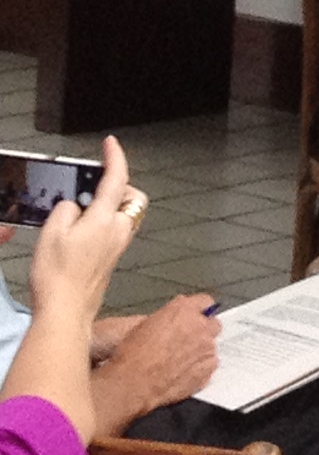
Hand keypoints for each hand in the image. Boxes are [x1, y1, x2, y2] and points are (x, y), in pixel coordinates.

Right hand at [29, 137, 141, 332]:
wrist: (66, 311)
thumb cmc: (57, 276)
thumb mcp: (51, 233)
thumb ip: (65, 210)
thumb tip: (75, 206)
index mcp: (105, 219)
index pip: (117, 179)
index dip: (115, 158)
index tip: (110, 143)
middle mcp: (119, 231)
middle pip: (131, 197)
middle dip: (117, 186)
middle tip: (93, 185)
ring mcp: (118, 245)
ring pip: (124, 214)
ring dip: (109, 205)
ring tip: (80, 210)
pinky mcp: (112, 258)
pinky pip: (115, 230)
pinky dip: (103, 222)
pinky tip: (80, 230)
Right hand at [91, 295, 220, 434]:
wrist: (134, 383)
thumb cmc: (133, 355)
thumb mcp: (146, 325)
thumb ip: (168, 318)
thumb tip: (174, 320)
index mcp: (183, 311)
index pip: (204, 301)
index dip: (198, 310)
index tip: (195, 315)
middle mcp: (200, 327)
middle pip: (213, 324)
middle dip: (203, 330)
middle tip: (187, 340)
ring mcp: (207, 348)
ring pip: (210, 346)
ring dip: (199, 351)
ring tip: (178, 362)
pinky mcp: (208, 369)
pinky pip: (209, 365)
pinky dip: (200, 368)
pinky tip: (182, 373)